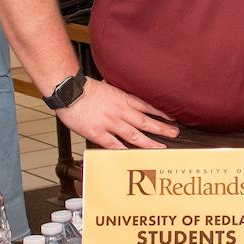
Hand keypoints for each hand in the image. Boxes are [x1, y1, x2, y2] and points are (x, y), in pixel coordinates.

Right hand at [56, 79, 179, 148]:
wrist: (68, 91)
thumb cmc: (84, 88)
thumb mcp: (107, 86)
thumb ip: (117, 95)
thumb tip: (124, 97)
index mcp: (122, 99)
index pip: (147, 107)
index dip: (161, 113)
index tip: (171, 119)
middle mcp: (120, 112)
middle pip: (146, 122)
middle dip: (162, 129)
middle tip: (174, 134)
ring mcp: (110, 123)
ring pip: (135, 135)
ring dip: (150, 143)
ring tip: (162, 148)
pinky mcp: (98, 133)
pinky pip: (115, 145)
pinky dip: (126, 151)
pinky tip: (135, 157)